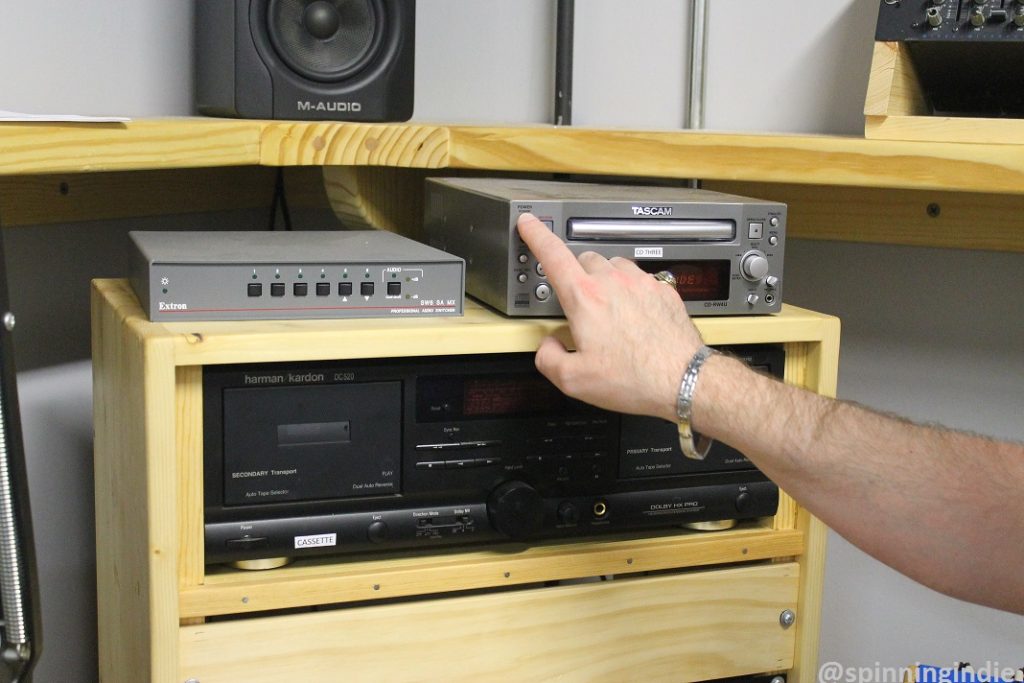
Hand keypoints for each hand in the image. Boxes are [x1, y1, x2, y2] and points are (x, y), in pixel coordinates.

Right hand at [516, 213, 704, 422]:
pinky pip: (641, 279)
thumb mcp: (573, 380)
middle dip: (577, 276)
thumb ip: (548, 358)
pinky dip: (632, 291)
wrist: (682, 380)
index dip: (537, 234)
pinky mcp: (663, 290)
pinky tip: (634, 316)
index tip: (529, 223)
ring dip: (606, 280)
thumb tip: (548, 345)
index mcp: (585, 298)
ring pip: (614, 266)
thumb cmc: (634, 378)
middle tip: (579, 305)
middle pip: (585, 260)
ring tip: (608, 311)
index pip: (553, 254)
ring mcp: (641, 283)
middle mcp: (613, 282)